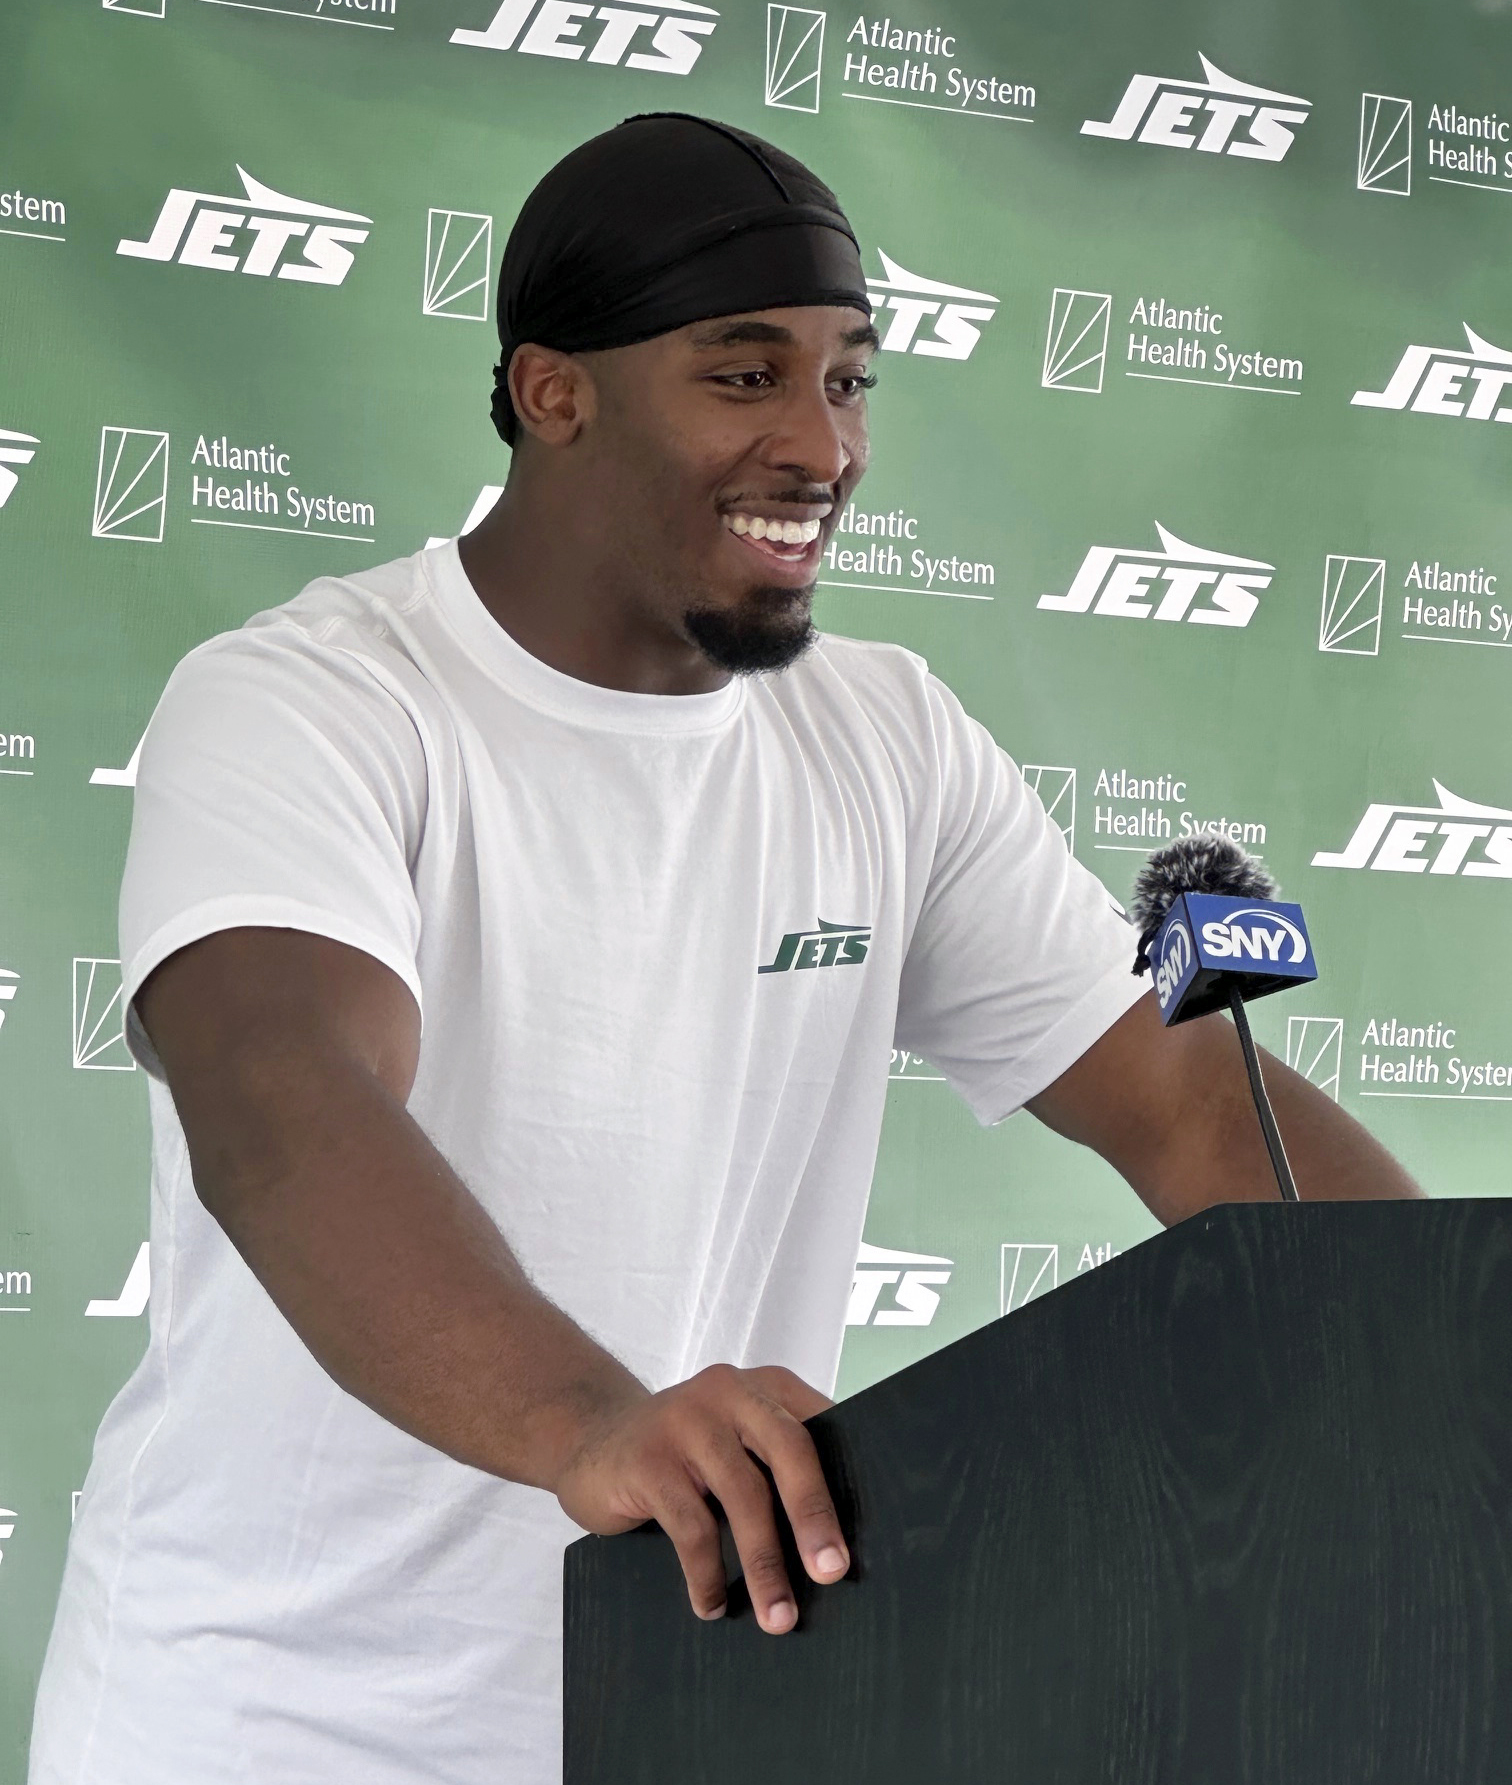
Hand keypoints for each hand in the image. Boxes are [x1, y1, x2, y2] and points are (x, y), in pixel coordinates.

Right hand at [551, 1363, 849, 1633]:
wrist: (590, 1438)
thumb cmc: (682, 1452)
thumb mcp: (732, 1443)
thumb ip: (775, 1468)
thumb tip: (834, 1545)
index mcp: (764, 1387)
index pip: (820, 1426)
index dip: (850, 1474)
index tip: (875, 1529)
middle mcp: (729, 1392)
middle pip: (789, 1451)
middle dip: (814, 1516)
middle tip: (832, 1572)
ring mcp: (685, 1420)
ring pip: (742, 1495)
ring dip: (763, 1565)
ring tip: (778, 1617)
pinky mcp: (648, 1458)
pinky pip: (690, 1524)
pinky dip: (706, 1574)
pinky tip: (711, 1605)